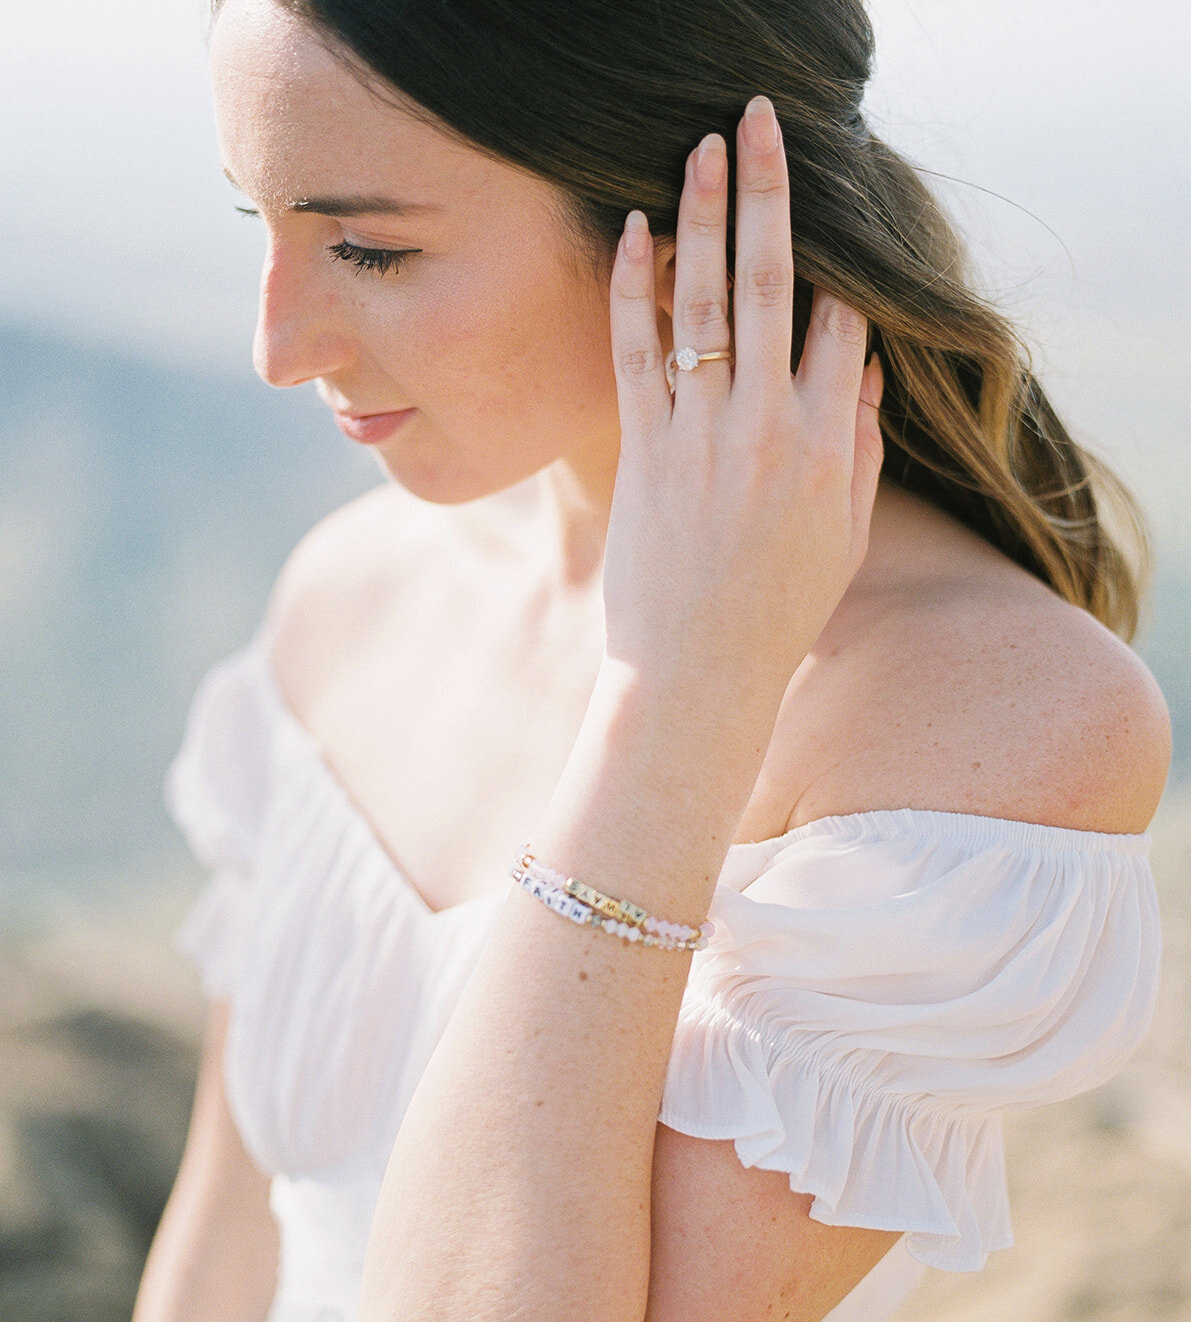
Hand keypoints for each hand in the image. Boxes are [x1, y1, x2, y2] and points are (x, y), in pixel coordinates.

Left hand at [602, 94, 883, 714]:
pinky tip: (632, 229)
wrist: (698, 673)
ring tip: (701, 147)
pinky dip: (634, 284)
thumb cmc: (776, 612)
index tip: (828, 217)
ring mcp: (702, 434)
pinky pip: (636, 348)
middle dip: (771, 192)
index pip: (844, 323)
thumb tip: (870, 367)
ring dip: (702, 213)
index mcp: (830, 446)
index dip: (838, 264)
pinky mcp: (642, 450)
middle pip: (777, 282)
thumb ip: (863, 448)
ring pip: (705, 299)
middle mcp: (769, 426)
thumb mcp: (845, 537)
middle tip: (762, 121)